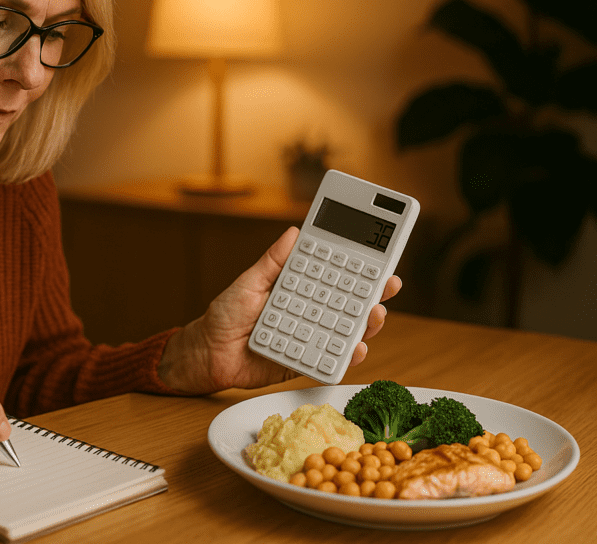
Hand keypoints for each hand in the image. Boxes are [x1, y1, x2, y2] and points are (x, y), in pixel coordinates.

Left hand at [157, 227, 401, 394]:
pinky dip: (345, 358)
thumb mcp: (248, 283)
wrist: (207, 355)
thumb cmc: (225, 316)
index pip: (334, 278)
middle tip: (388, 285)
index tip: (380, 259)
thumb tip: (294, 232)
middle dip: (373, 295)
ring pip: (346, 333)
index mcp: (299, 290)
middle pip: (349, 305)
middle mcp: (309, 314)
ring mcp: (308, 339)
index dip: (359, 269)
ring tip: (375, 315)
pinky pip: (329, 362)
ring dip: (365, 325)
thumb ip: (272, 262)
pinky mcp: (303, 364)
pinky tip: (355, 350)